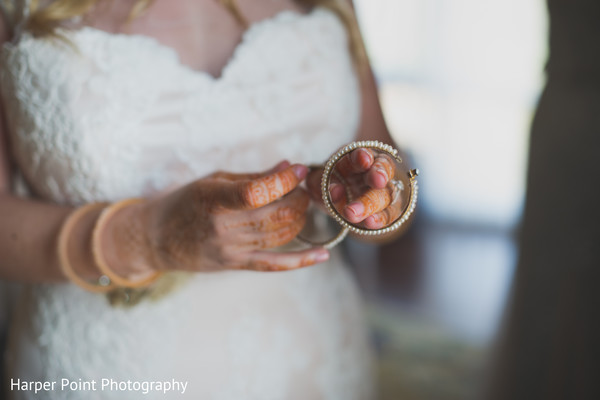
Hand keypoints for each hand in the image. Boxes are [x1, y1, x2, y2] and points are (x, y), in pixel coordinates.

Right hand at [102, 161, 328, 273]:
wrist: (157, 239)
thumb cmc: (184, 203)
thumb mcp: (212, 181)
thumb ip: (251, 177)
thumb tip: (288, 167)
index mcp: (212, 200)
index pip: (256, 192)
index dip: (284, 180)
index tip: (298, 171)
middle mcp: (222, 228)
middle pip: (276, 215)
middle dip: (298, 199)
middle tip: (301, 189)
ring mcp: (230, 250)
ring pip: (280, 236)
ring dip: (299, 218)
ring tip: (301, 205)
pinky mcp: (236, 265)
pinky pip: (273, 265)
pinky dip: (301, 261)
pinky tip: (322, 254)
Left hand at [307, 147, 402, 229]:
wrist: (338, 203)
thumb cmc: (328, 185)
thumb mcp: (316, 181)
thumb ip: (319, 182)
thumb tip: (336, 191)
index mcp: (354, 159)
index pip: (361, 153)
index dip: (363, 155)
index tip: (364, 158)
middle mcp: (373, 172)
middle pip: (379, 171)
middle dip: (378, 175)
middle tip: (378, 180)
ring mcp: (384, 191)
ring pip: (385, 194)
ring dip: (371, 204)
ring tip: (353, 213)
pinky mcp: (389, 210)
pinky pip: (389, 214)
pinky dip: (381, 219)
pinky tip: (371, 223)